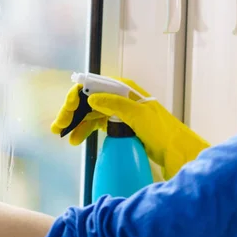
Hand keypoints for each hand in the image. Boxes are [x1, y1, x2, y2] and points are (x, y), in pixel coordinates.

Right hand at [51, 77, 210, 178]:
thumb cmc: (162, 131)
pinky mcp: (120, 126)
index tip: (66, 112)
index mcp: (124, 89)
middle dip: (72, 112)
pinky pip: (98, 124)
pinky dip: (86, 130)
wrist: (178, 151)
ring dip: (77, 123)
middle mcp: (120, 97)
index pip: (93, 86)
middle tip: (58, 128)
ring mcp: (120, 112)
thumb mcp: (139, 116)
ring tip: (66, 138)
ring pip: (91, 113)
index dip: (76, 97)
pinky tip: (78, 140)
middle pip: (89, 100)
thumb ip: (116, 105)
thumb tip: (91, 98)